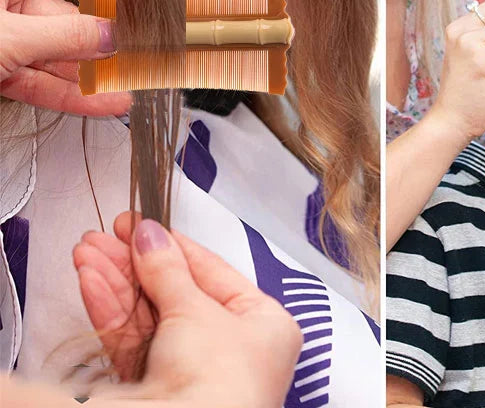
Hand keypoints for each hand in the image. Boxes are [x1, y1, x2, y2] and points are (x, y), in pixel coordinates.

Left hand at [0, 0, 130, 115]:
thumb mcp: (5, 35)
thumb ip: (66, 37)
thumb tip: (113, 35)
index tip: (128, 9)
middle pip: (71, 12)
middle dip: (105, 40)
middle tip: (140, 59)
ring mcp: (1, 34)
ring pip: (58, 52)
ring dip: (93, 74)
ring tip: (127, 89)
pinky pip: (40, 77)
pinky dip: (69, 91)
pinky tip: (99, 101)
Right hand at [73, 212, 301, 407]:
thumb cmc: (221, 383)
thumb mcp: (197, 311)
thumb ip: (168, 269)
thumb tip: (149, 235)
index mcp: (264, 325)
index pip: (213, 272)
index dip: (175, 245)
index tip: (144, 224)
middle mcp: (232, 349)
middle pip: (176, 292)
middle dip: (137, 263)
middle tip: (108, 235)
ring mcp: (192, 372)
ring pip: (150, 316)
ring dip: (117, 282)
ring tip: (88, 251)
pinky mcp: (158, 392)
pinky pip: (135, 342)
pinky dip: (112, 311)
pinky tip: (92, 280)